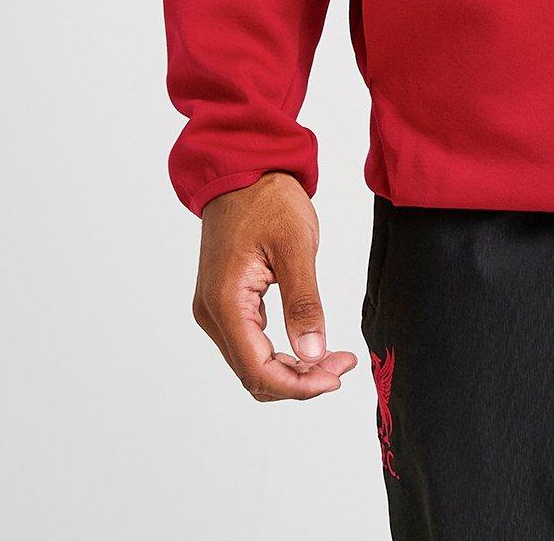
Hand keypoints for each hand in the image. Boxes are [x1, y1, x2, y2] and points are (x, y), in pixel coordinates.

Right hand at [193, 171, 357, 400]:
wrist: (243, 168)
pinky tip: (309, 341)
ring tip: (333, 356)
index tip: (336, 376)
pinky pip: (250, 343)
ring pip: (251, 363)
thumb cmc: (267, 199)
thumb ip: (304, 302)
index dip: (298, 384)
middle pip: (254, 373)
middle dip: (300, 379)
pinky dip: (280, 351)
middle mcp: (212, 313)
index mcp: (225, 301)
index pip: (258, 369)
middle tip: (342, 364)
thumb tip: (313, 354)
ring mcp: (214, 308)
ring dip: (291, 369)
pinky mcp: (225, 301)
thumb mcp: (295, 246)